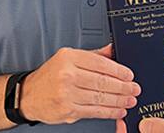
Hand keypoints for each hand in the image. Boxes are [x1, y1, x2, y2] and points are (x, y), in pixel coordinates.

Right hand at [20, 44, 140, 124]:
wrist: (29, 95)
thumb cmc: (50, 75)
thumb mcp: (68, 56)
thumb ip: (92, 54)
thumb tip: (113, 50)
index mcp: (69, 57)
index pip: (99, 63)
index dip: (118, 70)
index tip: (129, 75)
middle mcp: (67, 74)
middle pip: (102, 81)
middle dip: (122, 87)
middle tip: (134, 88)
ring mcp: (67, 94)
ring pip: (100, 98)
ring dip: (119, 101)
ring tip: (130, 100)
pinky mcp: (68, 111)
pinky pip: (94, 112)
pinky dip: (109, 112)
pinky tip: (118, 111)